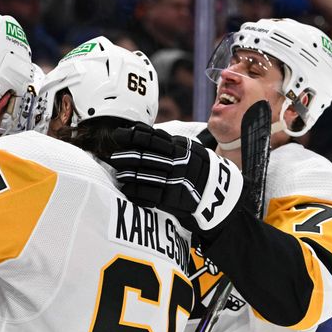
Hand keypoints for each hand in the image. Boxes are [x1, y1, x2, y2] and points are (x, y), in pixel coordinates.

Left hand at [108, 122, 243, 231]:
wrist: (218, 194)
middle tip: (113, 156)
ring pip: (146, 176)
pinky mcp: (174, 199)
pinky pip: (150, 195)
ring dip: (129, 175)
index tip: (119, 133)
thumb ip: (168, 143)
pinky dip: (136, 192)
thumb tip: (141, 132)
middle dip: (127, 156)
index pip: (153, 138)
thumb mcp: (188, 150)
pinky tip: (126, 190)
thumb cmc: (197, 170)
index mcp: (180, 148)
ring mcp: (176, 181)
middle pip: (147, 157)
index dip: (134, 135)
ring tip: (119, 173)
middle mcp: (178, 163)